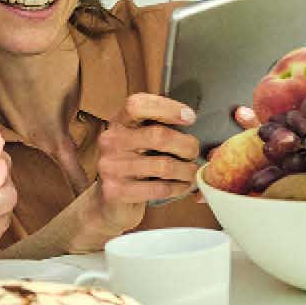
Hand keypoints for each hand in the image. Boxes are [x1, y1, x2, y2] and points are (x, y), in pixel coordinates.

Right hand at [97, 94, 202, 209]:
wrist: (111, 199)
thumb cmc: (135, 163)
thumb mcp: (141, 138)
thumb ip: (159, 125)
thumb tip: (191, 119)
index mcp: (119, 121)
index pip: (138, 105)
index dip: (167, 108)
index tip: (190, 117)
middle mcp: (110, 141)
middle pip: (158, 136)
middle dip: (186, 146)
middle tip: (194, 153)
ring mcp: (110, 166)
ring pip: (164, 165)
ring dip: (186, 170)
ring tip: (191, 172)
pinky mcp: (115, 191)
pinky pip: (159, 188)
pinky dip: (178, 187)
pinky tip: (182, 186)